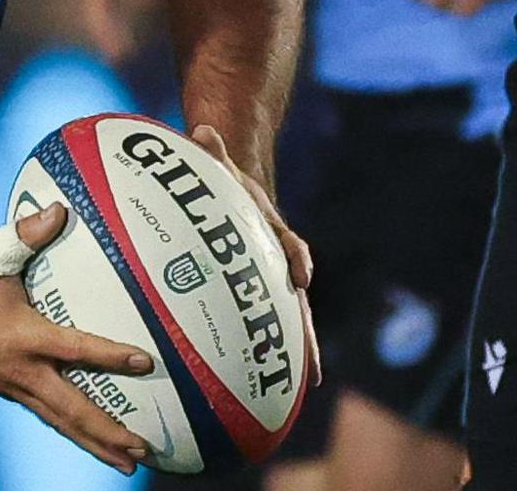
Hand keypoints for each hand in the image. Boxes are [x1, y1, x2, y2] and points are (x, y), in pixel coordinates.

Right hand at [0, 204, 158, 474]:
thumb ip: (28, 234)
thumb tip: (61, 210)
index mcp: (26, 336)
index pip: (78, 349)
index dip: (112, 356)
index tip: (144, 362)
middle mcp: (24, 370)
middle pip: (73, 409)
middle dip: (108, 432)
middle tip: (142, 448)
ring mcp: (14, 386)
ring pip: (60, 421)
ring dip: (94, 441)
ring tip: (125, 460)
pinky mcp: (5, 390)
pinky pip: (44, 414)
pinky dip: (69, 429)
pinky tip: (85, 435)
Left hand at [192, 125, 320, 388]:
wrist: (237, 188)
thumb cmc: (224, 182)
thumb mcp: (219, 168)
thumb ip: (212, 154)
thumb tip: (202, 130)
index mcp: (272, 232)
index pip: (291, 248)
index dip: (297, 260)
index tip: (301, 275)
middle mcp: (278, 260)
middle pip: (297, 301)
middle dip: (306, 334)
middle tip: (313, 367)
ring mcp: (270, 278)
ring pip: (287, 318)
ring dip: (295, 349)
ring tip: (305, 386)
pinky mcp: (256, 290)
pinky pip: (263, 320)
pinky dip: (268, 346)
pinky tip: (264, 377)